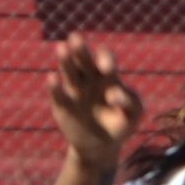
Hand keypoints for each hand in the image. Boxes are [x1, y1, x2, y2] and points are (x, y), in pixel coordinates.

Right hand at [44, 35, 138, 164]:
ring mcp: (74, 90)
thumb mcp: (132, 115)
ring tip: (62, 48)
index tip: (107, 69)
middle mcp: (89, 78)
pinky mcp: (63, 104)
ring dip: (65, 59)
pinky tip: (52, 78)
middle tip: (76, 38)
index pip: (105, 59)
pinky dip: (54, 87)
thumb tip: (115, 93)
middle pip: (84, 59)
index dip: (105, 59)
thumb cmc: (121, 125)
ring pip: (69, 70)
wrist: (102, 146)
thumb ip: (130, 102)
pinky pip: (58, 94)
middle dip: (81, 50)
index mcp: (108, 76)